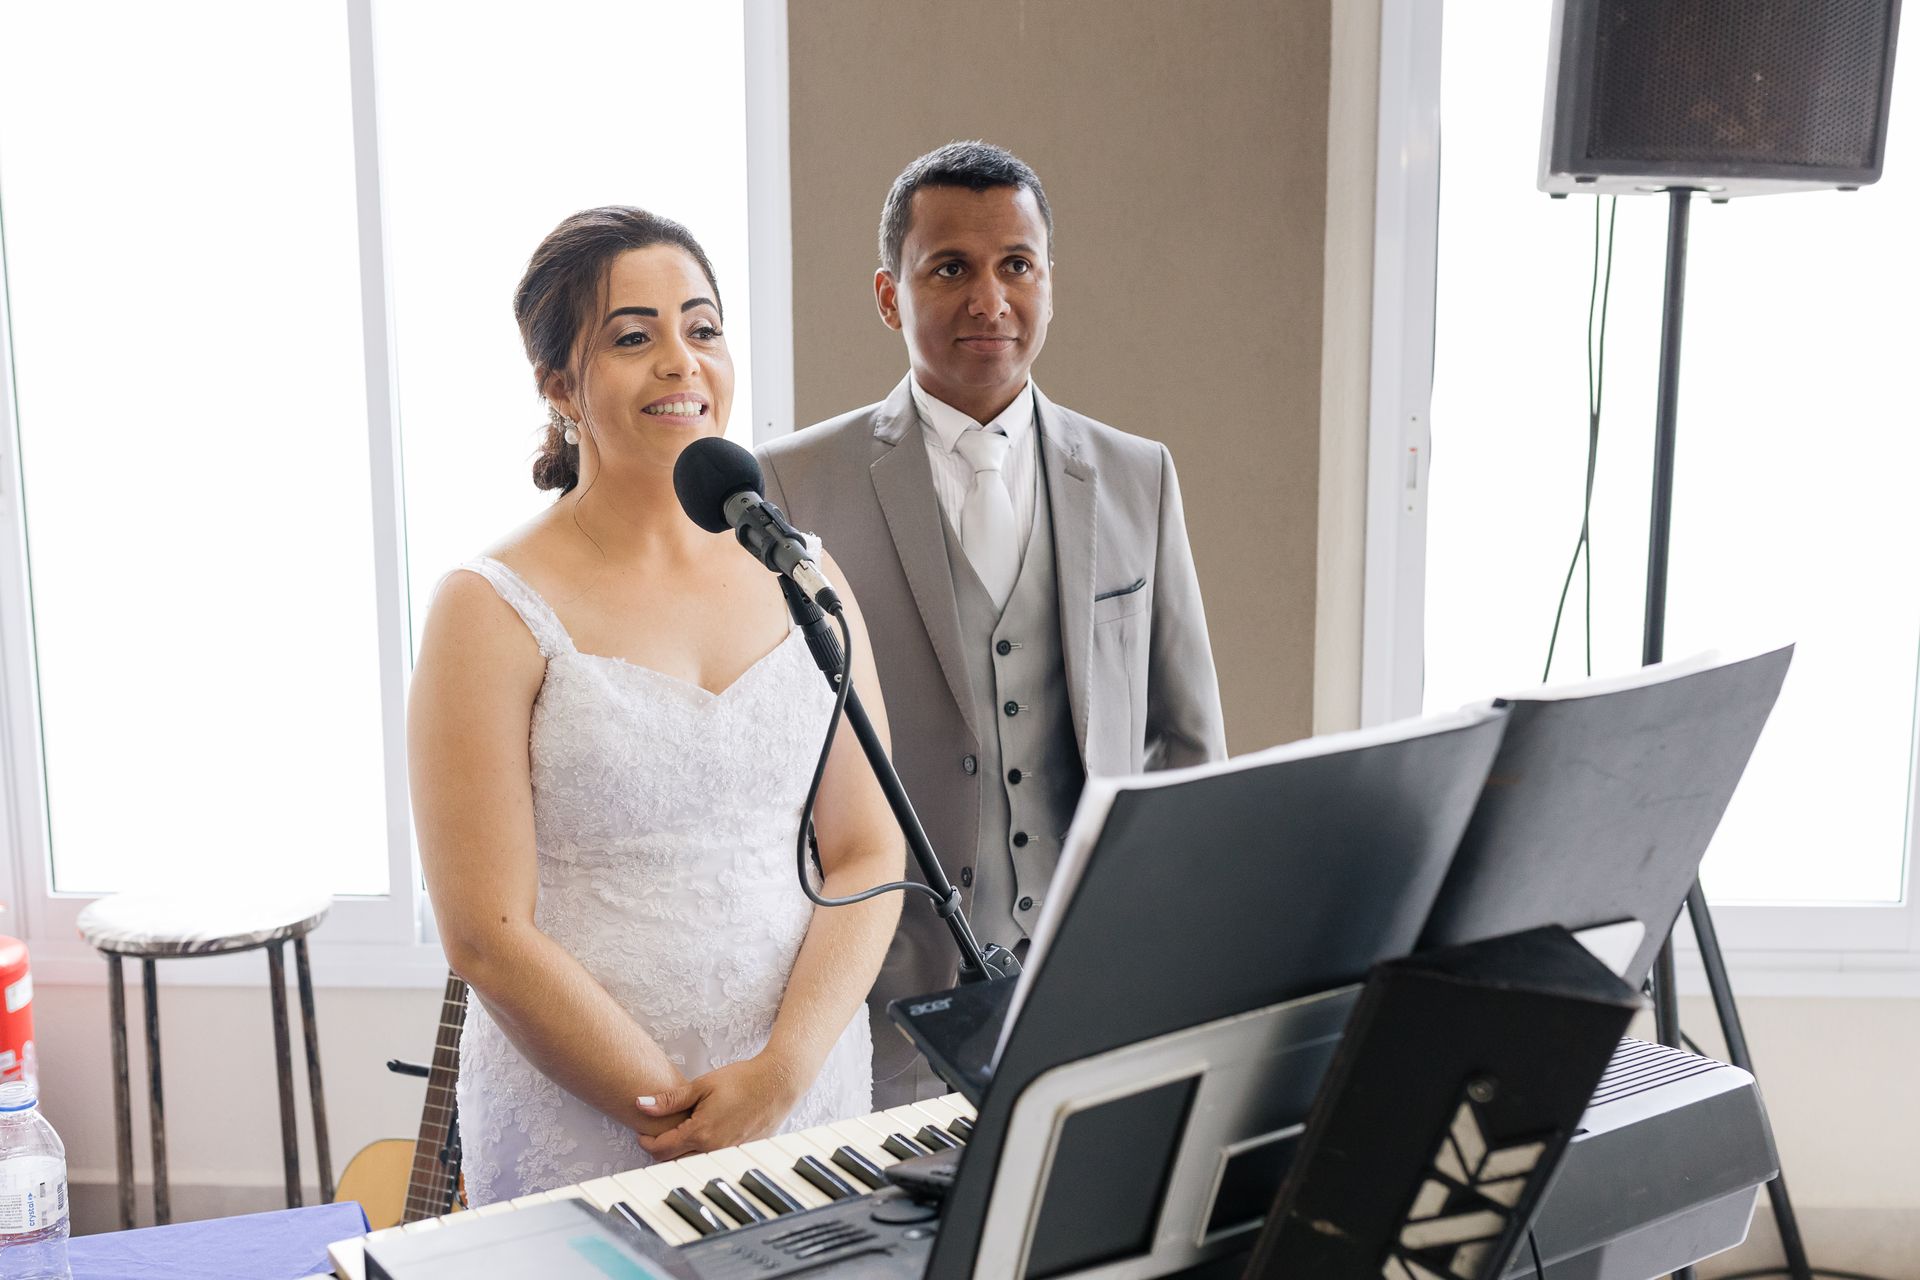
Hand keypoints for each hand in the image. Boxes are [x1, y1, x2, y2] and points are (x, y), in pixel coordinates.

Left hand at [633, 1053, 806, 1161]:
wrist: (778, 1084)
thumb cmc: (743, 1080)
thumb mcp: (702, 1085)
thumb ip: (670, 1100)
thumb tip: (641, 1104)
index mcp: (700, 1133)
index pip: (661, 1149)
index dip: (646, 1142)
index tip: (642, 1133)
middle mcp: (712, 1151)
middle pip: (674, 1162)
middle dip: (661, 1150)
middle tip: (657, 1133)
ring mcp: (728, 1155)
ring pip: (693, 1163)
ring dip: (680, 1153)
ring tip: (679, 1134)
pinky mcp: (740, 1154)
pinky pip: (712, 1160)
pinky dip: (701, 1152)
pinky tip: (703, 1135)